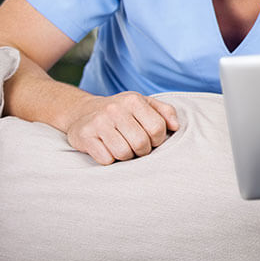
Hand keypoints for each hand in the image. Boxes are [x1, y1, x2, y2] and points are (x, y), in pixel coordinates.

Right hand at [65, 91, 179, 164]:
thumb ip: (165, 112)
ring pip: (123, 153)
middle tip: (137, 147)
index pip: (157, 128)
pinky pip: (106, 159)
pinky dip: (110, 159)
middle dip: (143, 150)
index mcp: (133, 100)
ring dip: (126, 156)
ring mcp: (98, 122)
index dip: (158, 139)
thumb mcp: (144, 105)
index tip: (152, 139)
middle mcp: (115, 109)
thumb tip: (176, 126)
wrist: (83, 113)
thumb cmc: (122, 112)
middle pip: (141, 143)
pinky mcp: (85, 136)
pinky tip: (107, 149)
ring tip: (123, 147)